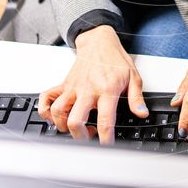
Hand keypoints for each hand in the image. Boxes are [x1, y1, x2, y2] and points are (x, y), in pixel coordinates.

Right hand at [37, 25, 148, 145]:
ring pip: (58, 112)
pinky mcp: (64, 84)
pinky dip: (45, 111)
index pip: (105, 120)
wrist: (99, 40)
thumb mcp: (133, 76)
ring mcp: (73, 87)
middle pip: (75, 120)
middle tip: (88, 139)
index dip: (105, 139)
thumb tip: (142, 113)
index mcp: (107, 89)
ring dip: (63, 126)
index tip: (106, 147)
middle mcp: (87, 89)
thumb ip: (137, 97)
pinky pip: (46, 98)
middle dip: (80, 137)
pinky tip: (54, 117)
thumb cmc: (115, 58)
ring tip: (75, 127)